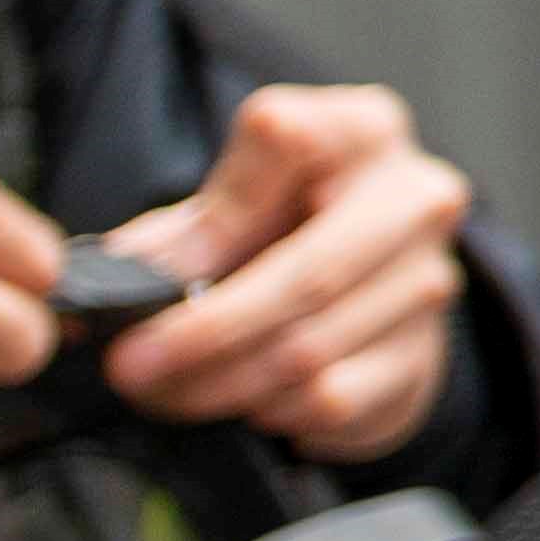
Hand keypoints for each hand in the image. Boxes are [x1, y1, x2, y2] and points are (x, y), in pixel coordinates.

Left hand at [104, 85, 469, 462]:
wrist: (365, 290)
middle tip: (129, 367)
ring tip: (161, 390)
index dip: (215, 214)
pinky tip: (239, 402)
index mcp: (359, 130)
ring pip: (310, 349)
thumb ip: (177, 235)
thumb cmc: (282, 231)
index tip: (152, 272)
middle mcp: (411, 198)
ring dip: (217, 384)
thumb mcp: (227, 210)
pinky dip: (267, 410)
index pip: (284, 139)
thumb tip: (112, 279)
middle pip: (306, 273)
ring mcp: (427, 279)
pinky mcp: (423, 357)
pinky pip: (329, 397)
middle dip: (202, 332)